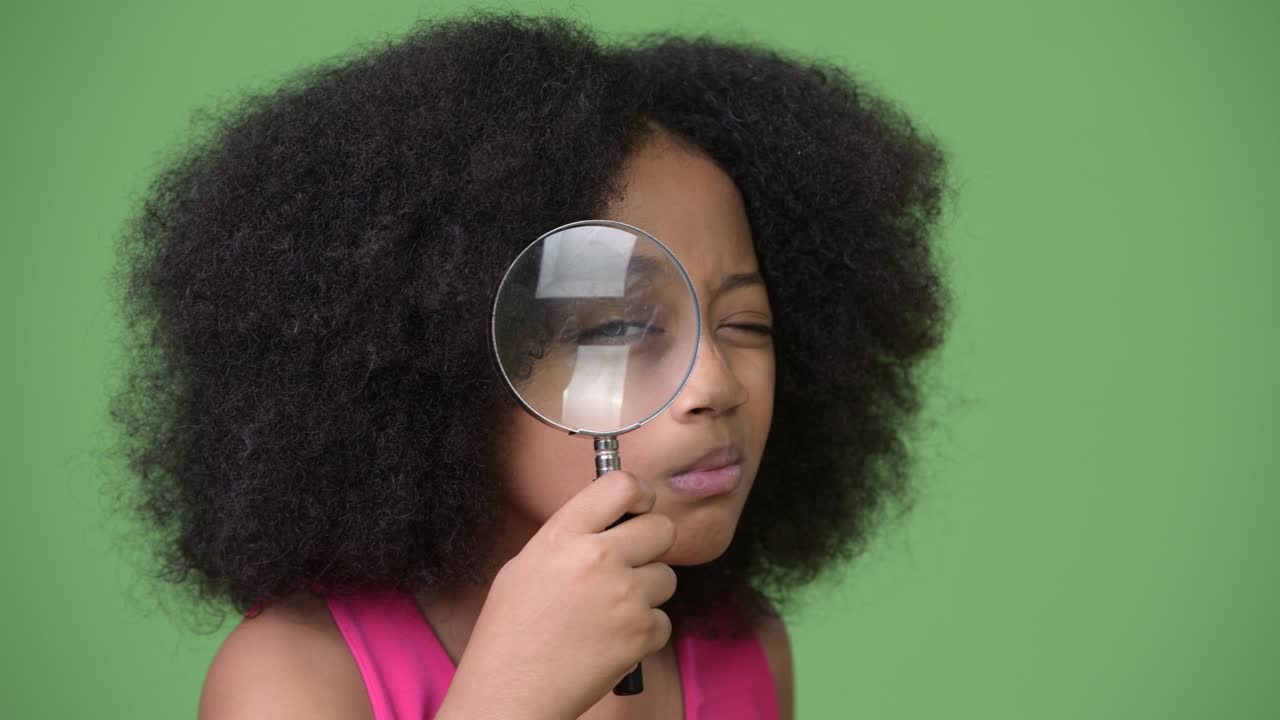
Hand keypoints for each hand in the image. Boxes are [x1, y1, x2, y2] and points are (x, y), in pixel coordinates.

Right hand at [437, 470, 677, 719]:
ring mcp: (624, 596)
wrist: (512, 690)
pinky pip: (664, 620)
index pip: (623, 484)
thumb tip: (611, 520)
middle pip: (662, 528)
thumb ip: (572, 537)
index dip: (639, 495)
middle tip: (629, 564)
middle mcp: (598, 557)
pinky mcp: (641, 633)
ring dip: (647, 592)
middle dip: (651, 544)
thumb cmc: (511, 631)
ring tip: (610, 612)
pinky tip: (612, 640)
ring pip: (666, 576)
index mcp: (565, 535)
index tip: (637, 509)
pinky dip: (645, 632)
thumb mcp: (527, 563)